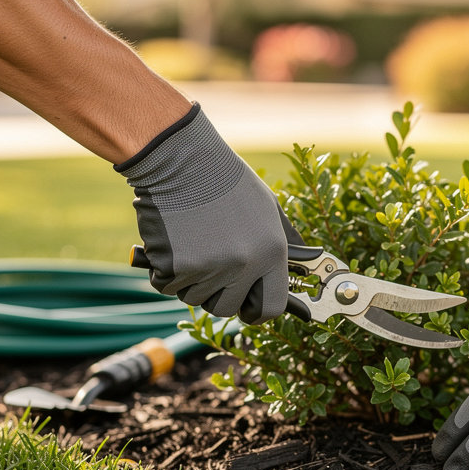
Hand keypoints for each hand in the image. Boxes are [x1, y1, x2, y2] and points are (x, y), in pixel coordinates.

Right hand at [115, 103, 289, 321]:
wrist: (179, 158)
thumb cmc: (224, 179)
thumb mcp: (268, 206)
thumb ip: (285, 241)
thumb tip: (304, 265)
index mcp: (271, 253)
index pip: (270, 308)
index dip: (256, 311)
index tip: (247, 308)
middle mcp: (244, 265)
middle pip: (226, 307)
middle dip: (215, 293)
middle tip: (207, 264)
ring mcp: (209, 269)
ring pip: (194, 298)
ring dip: (189, 279)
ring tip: (190, 242)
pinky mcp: (175, 267)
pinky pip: (167, 286)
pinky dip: (164, 270)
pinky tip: (171, 241)